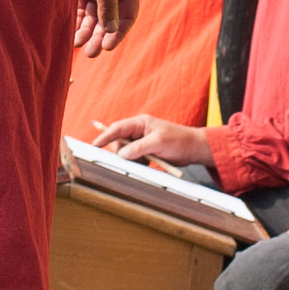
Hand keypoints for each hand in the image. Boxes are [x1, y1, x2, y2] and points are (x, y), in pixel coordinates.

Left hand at [68, 0, 138, 54]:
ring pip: (93, 21)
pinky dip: (76, 25)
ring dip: (87, 34)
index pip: (127, 17)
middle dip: (99, 38)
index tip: (108, 45)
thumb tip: (111, 30)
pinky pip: (80, 15)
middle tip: (91, 53)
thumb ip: (108, 4)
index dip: (119, 33)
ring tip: (78, 45)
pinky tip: (71, 35)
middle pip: (108, 23)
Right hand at [94, 112, 212, 174]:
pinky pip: (133, 159)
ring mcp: (142, 142)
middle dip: (119, 152)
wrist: (194, 149)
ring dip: (129, 160)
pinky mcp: (146, 152)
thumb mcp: (159, 142)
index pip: (117, 128)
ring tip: (144, 163)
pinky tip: (146, 166)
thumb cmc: (179, 140)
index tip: (94, 146)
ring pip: (125, 152)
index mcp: (141, 123)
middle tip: (128, 161)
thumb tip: (121, 154)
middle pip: (118, 142)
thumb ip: (139, 147)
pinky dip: (136, 164)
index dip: (104, 136)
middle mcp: (139, 131)